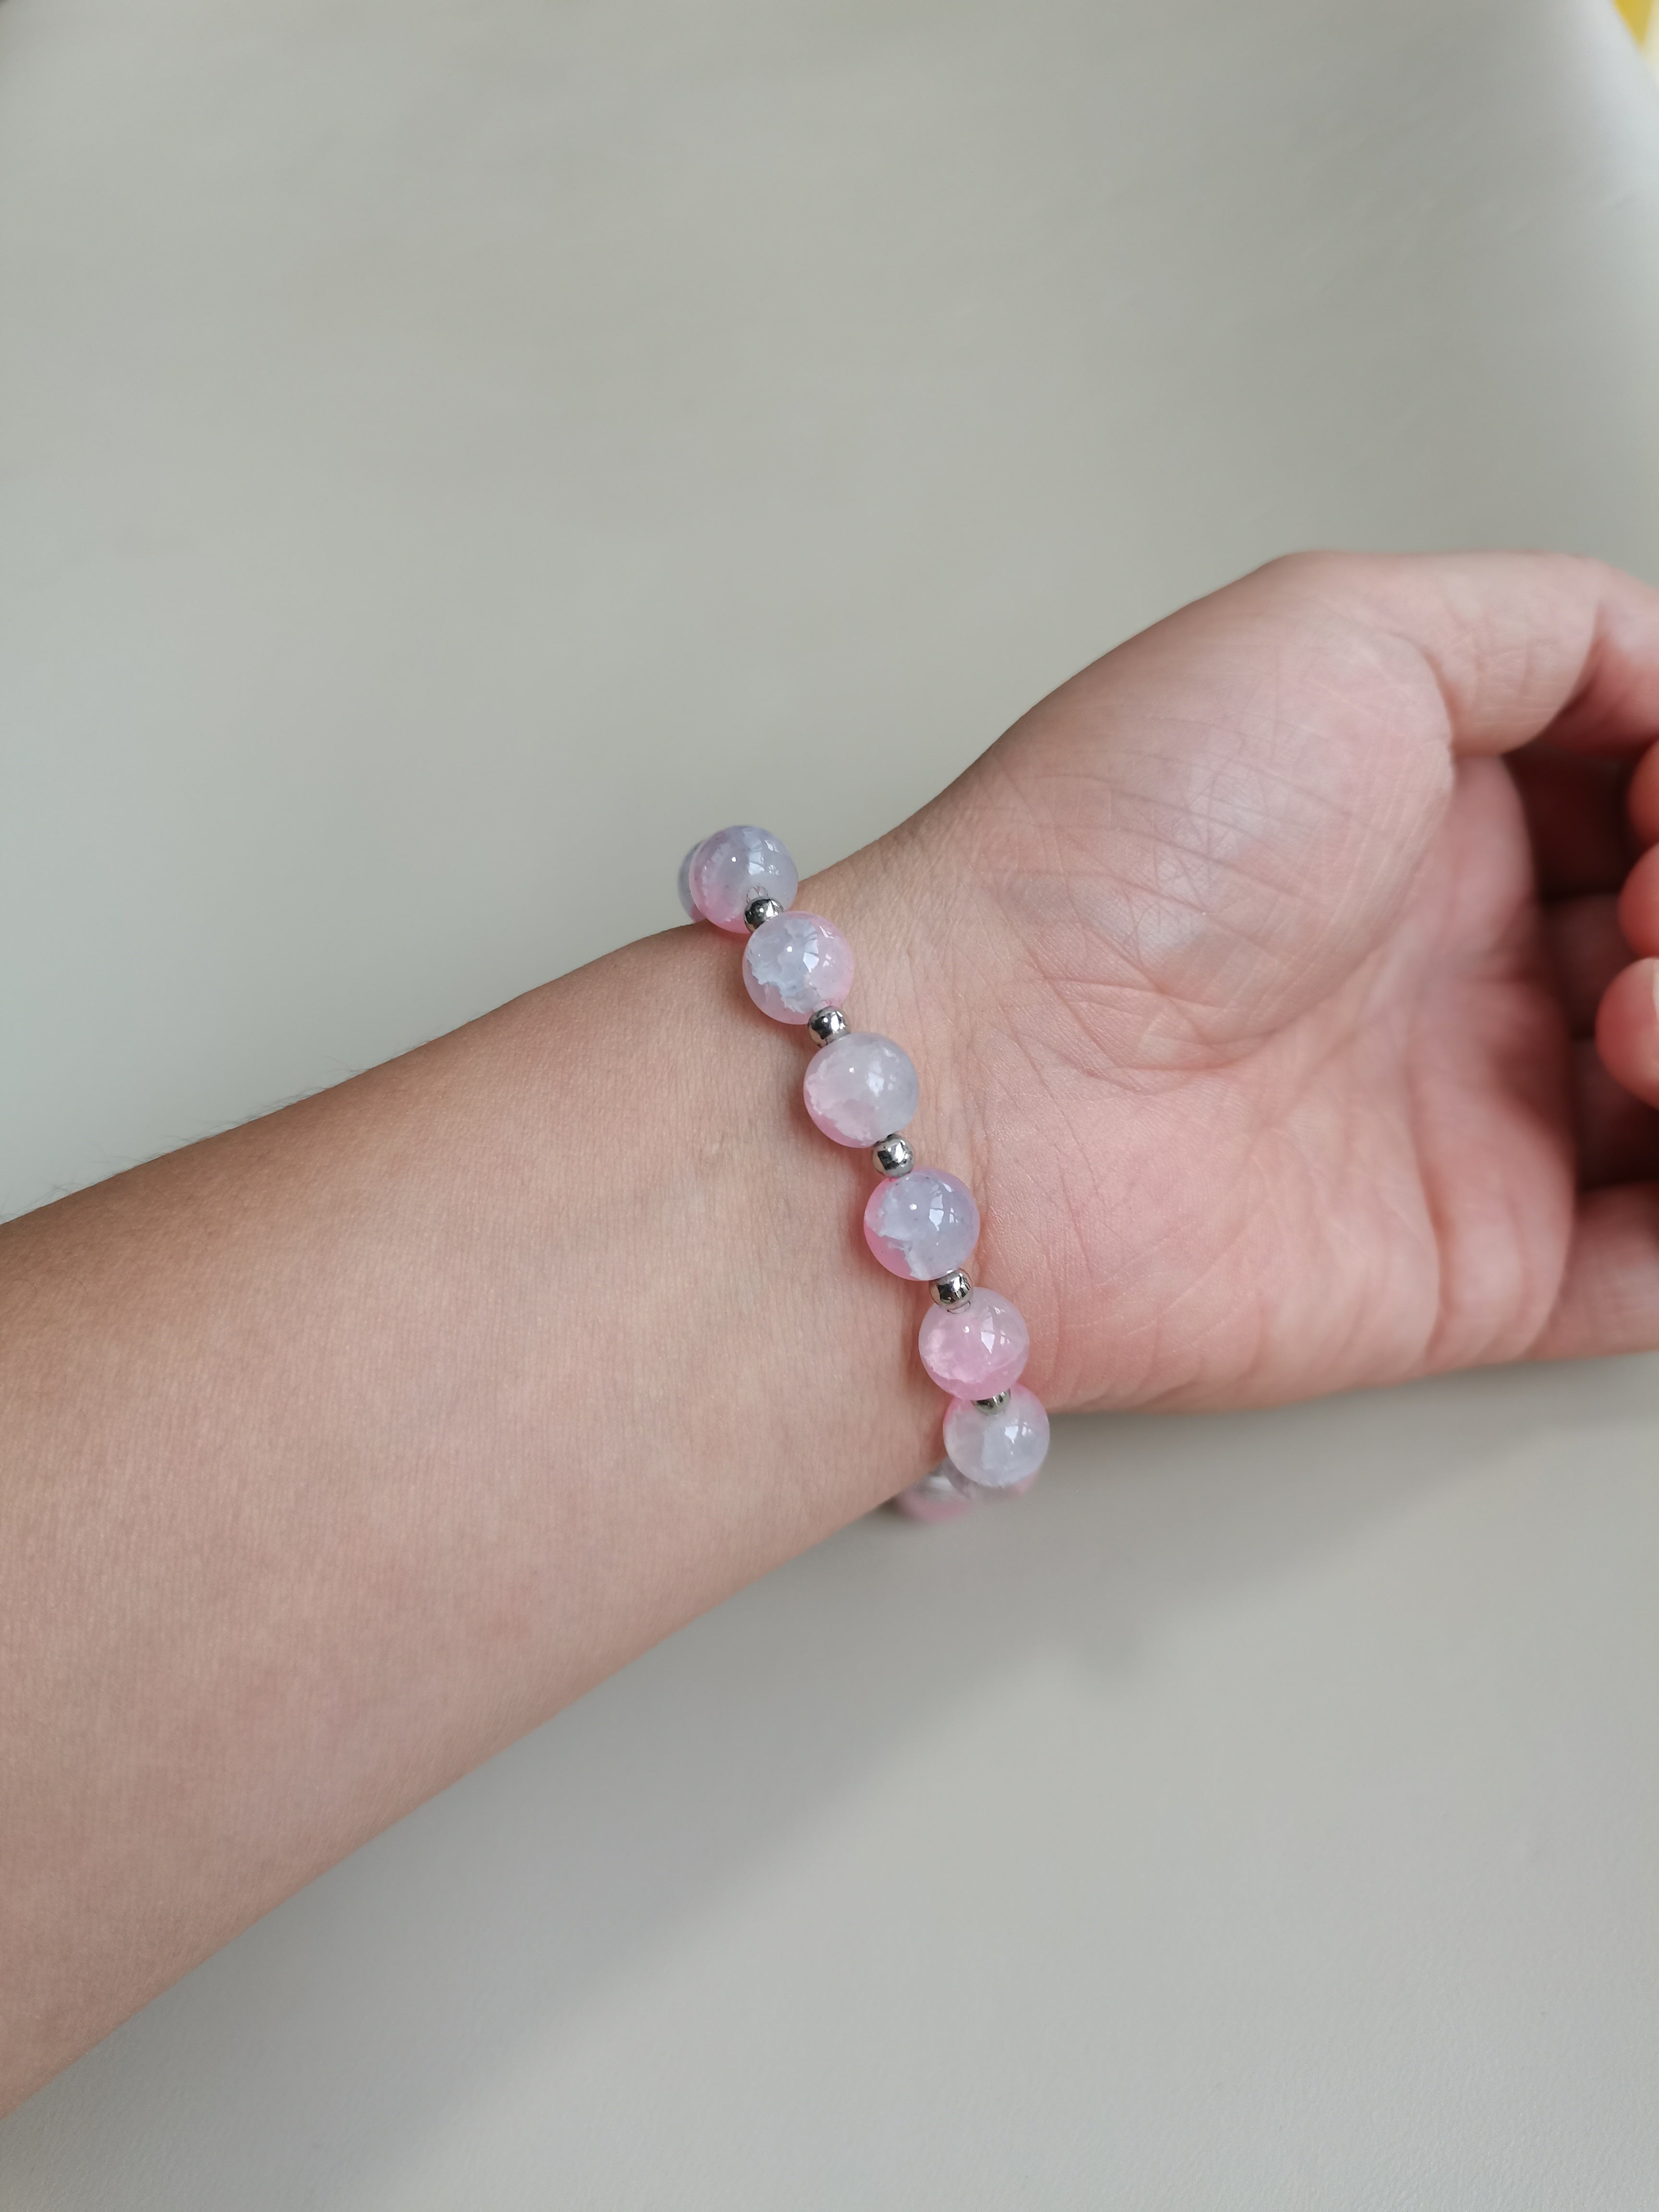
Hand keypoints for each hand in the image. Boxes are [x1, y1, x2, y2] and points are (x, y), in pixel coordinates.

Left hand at [827, 553, 1658, 1409]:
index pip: (1650, 793)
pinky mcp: (1478, 1275)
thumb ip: (1548, 629)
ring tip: (1632, 1015)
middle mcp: (1460, 967)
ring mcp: (1475, 1124)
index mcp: (1434, 815)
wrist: (990, 1078)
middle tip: (1651, 916)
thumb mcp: (1338, 632)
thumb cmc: (1119, 851)